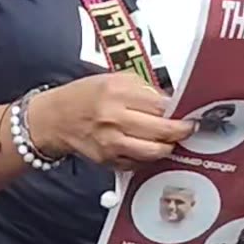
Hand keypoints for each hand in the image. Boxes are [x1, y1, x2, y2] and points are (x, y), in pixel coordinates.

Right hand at [29, 72, 196, 170]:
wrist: (54, 118)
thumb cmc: (83, 97)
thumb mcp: (113, 80)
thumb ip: (143, 89)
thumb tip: (172, 101)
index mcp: (117, 93)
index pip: (162, 105)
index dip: (180, 110)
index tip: (189, 112)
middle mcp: (114, 118)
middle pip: (163, 130)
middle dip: (181, 131)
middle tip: (188, 128)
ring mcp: (111, 142)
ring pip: (154, 151)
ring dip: (167, 147)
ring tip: (170, 140)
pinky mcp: (108, 160)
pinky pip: (139, 163)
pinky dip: (148, 157)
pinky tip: (148, 148)